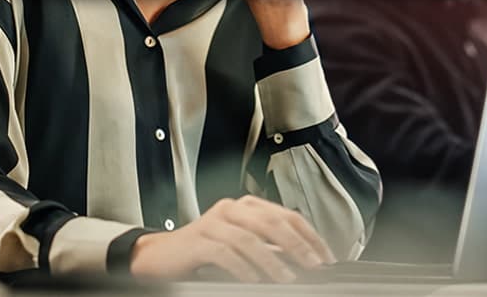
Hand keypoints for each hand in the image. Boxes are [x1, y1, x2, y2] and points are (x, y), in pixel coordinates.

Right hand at [129, 195, 334, 281]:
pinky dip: (243, 268)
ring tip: (287, 278)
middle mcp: (232, 209)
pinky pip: (225, 253)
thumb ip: (269, 248)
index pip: (287, 215)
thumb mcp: (241, 246)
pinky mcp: (198, 240)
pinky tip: (254, 280)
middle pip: (271, 222)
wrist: (160, 256)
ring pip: (250, 238)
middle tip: (314, 265)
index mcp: (247, 206)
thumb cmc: (204, 252)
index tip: (326, 257)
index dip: (309, 235)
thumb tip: (303, 261)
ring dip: (273, 261)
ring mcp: (213, 222)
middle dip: (297, 245)